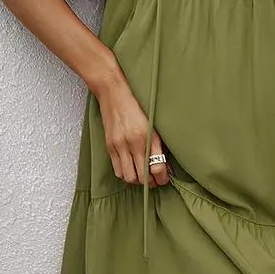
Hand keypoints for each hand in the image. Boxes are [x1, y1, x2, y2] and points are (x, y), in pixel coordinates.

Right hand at [96, 72, 171, 187]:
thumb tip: (165, 161)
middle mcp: (132, 143)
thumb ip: (158, 142)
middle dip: (150, 183)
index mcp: (147, 136)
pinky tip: (132, 169)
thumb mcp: (154, 121)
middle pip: (142, 177)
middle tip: (156, 180)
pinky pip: (117, 169)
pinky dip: (126, 174)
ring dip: (137, 180)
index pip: (157, 167)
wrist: (114, 90)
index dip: (162, 178)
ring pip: (128, 177)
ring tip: (144, 176)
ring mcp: (119, 145)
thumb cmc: (136, 101)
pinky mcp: (109, 146)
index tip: (165, 178)